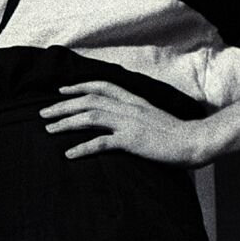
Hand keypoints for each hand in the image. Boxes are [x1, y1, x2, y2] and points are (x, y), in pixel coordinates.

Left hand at [40, 83, 206, 165]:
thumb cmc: (176, 134)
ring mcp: (130, 123)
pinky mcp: (132, 141)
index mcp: (135, 101)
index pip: (102, 86)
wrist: (196, 142)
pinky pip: (102, 142)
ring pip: (91, 116)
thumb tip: (120, 121)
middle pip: (89, 99)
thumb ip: (136, 116)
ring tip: (48, 130)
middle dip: (63, 105)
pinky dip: (83, 147)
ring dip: (66, 122)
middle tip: (42, 114)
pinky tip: (69, 154)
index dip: (79, 86)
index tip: (61, 91)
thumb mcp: (153, 119)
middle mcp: (130, 107)